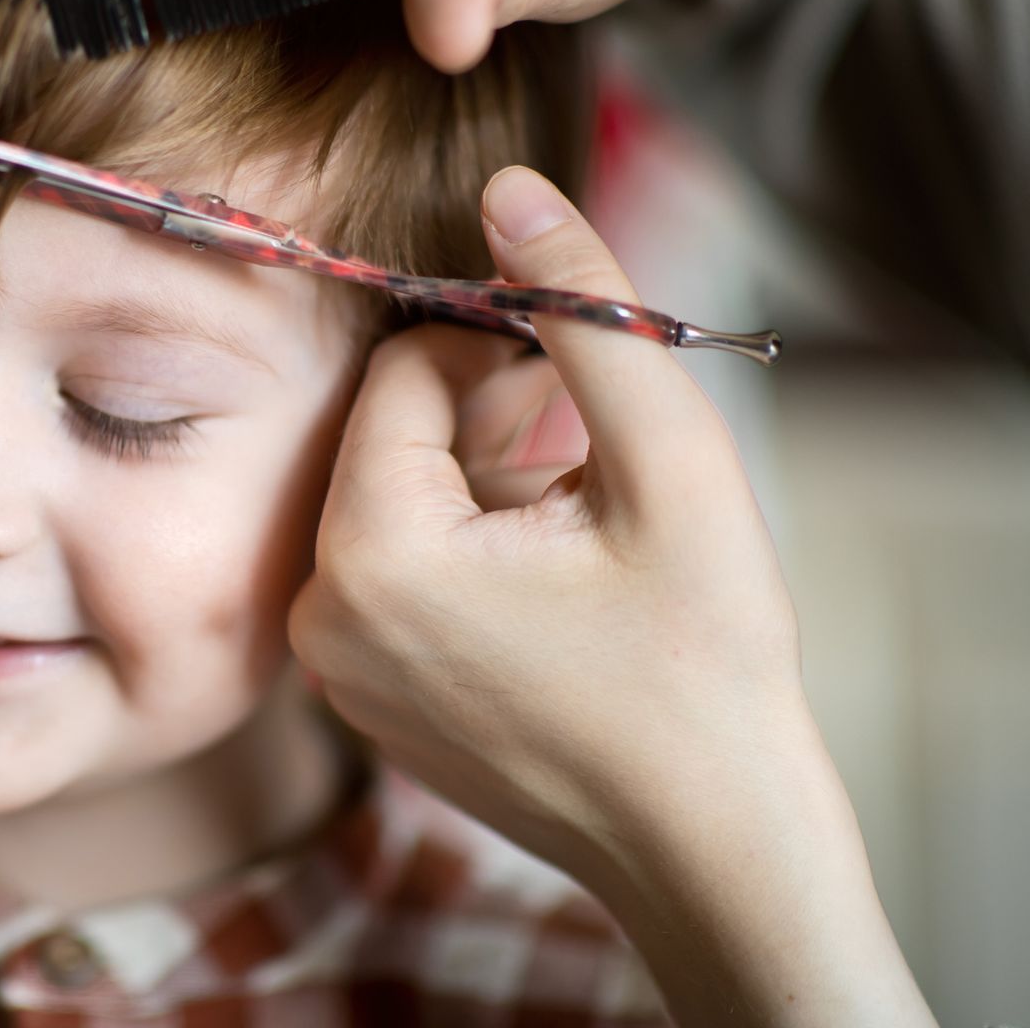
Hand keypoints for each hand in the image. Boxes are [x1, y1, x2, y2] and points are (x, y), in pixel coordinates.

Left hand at [290, 167, 935, 1022]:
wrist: (708, 844)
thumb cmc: (703, 659)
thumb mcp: (667, 462)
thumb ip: (581, 311)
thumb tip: (507, 186)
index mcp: (372, 550)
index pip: (402, 372)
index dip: (501, 358)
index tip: (580, 394)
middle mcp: (321, 611)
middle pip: (388, 435)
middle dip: (489, 420)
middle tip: (588, 460)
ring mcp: (334, 667)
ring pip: (392, 499)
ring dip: (482, 483)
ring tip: (576, 526)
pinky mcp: (363, 697)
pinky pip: (392, 570)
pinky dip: (462, 548)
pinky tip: (548, 581)